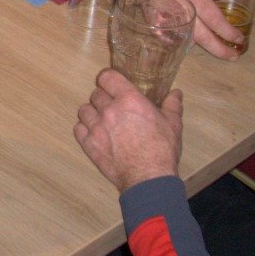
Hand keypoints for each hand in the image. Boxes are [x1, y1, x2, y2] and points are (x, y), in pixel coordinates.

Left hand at [76, 69, 183, 190]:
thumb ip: (172, 105)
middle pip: (96, 94)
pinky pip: (78, 129)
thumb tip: (176, 93)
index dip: (108, 79)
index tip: (112, 84)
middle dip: (103, 98)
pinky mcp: (89, 144)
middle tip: (112, 107)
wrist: (148, 177)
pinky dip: (84, 129)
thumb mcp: (173, 124)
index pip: (107, 77)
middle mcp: (109, 110)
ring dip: (92, 113)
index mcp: (129, 100)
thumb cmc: (162, 150)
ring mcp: (96, 127)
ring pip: (84, 110)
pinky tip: (94, 134)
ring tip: (102, 120)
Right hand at [132, 0, 242, 57]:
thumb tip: (227, 4)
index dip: (229, 33)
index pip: (216, 21)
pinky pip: (169, 38)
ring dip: (203, 46)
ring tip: (216, 48)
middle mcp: (181, 10)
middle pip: (204, 38)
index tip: (240, 40)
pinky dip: (181, 42)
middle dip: (221, 49)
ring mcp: (166, 18)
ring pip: (188, 40)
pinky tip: (190, 43)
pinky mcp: (154, 21)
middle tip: (233, 56)